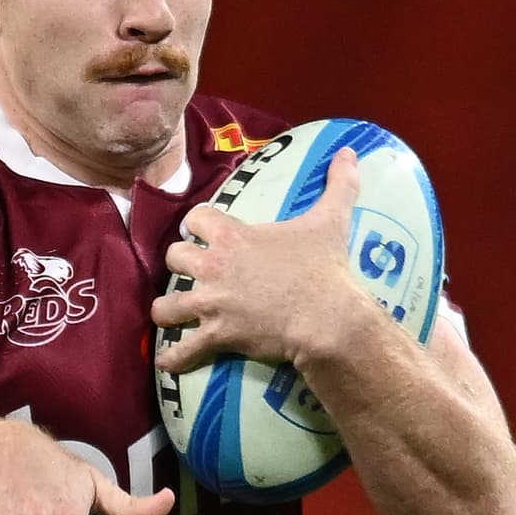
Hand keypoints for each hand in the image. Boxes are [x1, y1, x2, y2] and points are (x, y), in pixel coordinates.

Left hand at [152, 147, 392, 379]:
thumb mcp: (332, 220)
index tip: (202, 232)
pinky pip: (182, 350)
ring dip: (167, 311)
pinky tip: (168, 363)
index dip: (197, 224)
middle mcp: (213, 266)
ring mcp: (211, 303)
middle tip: (193, 273)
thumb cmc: (324, 268)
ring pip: (165, 306)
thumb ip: (339, 183)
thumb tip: (350, 151)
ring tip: (173, 315)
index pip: (195, 218)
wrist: (325, 316)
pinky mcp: (217, 335)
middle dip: (181, 264)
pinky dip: (173, 359)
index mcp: (232, 236)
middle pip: (174, 257)